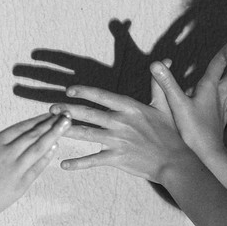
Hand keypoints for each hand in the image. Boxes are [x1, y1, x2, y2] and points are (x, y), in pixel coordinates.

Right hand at [0, 113, 69, 224]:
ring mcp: (16, 169)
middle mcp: (7, 153)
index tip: (49, 113)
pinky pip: (37, 167)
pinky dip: (47, 156)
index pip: (20, 128)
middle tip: (66, 114)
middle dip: (51, 123)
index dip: (36, 119)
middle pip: (34, 135)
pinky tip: (56, 147)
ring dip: (55, 135)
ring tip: (67, 125)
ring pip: (39, 148)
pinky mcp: (20, 184)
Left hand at [53, 86, 197, 183]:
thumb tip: (162, 61)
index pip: (102, 96)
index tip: (69, 90)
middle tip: (51, 109)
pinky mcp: (117, 158)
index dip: (84, 92)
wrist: (175, 161)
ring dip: (68, 131)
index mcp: (130, 107)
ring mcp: (117, 141)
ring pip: (87, 134)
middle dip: (68, 110)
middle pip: (89, 114)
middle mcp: (120, 122)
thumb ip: (159, 83)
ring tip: (51, 128)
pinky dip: (78, 163)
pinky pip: (93, 160)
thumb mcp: (165, 105)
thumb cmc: (170, 133)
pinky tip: (64, 164)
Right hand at [149, 40, 226, 161]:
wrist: (207, 156)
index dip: (226, 52)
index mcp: (209, 88)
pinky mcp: (223, 119)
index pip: (219, 65)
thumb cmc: (192, 131)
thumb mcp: (176, 105)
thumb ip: (166, 83)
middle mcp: (220, 95)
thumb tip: (155, 63)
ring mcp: (224, 107)